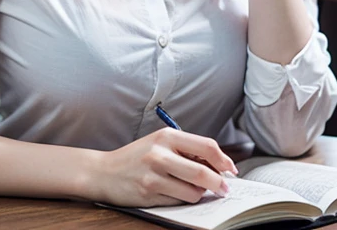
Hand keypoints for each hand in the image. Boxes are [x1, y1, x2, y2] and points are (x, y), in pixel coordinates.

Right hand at [94, 128, 235, 206]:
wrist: (104, 171)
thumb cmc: (137, 157)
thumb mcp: (160, 144)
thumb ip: (186, 150)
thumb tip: (218, 165)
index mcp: (166, 136)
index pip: (206, 146)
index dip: (224, 160)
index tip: (231, 169)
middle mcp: (160, 153)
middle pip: (203, 172)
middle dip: (219, 183)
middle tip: (224, 189)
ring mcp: (154, 174)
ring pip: (193, 191)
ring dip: (199, 194)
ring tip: (190, 189)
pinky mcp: (149, 193)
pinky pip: (178, 202)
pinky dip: (182, 200)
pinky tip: (173, 193)